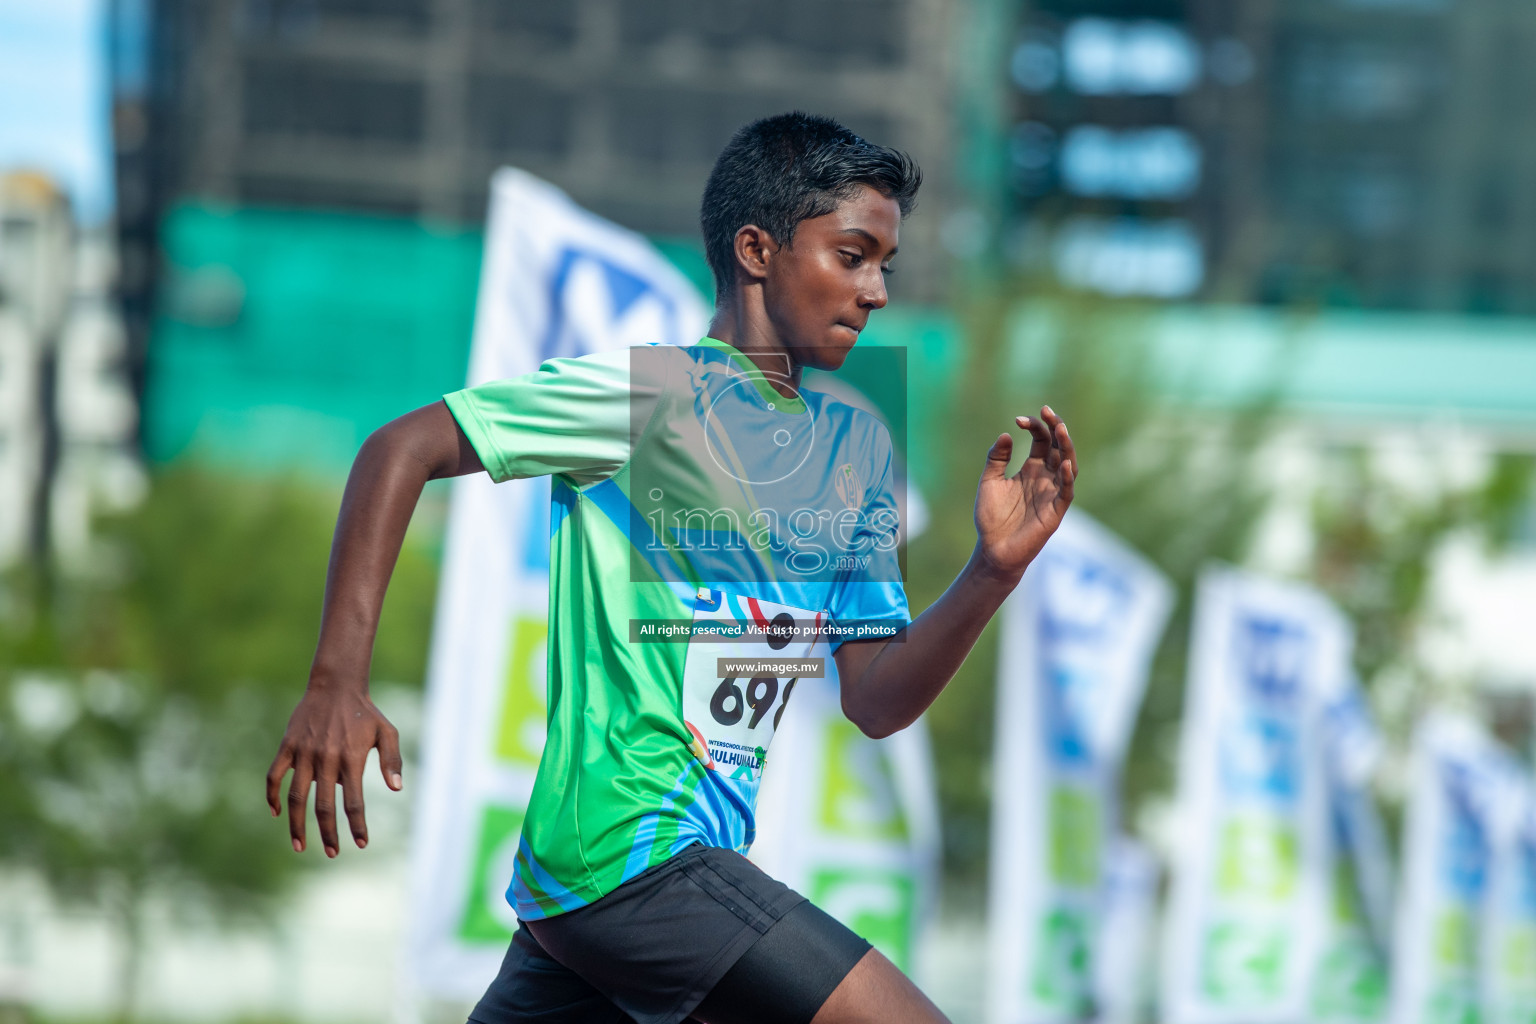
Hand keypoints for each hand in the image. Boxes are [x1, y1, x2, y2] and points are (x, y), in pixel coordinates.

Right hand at [266, 684, 402, 856]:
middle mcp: (326, 759)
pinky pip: (274, 776)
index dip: (357, 825)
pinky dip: (272, 796)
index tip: (361, 843)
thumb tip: (396, 788)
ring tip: (300, 846)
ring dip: (296, 824)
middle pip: (324, 806)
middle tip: (332, 853)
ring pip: (295, 797)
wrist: (336, 685)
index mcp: (351, 758)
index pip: (353, 801)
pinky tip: (276, 813)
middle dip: (327, 833)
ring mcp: (304, 753)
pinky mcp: (288, 746)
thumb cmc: (365, 712)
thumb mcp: (387, 732)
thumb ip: (392, 760)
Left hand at [972, 405, 1076, 582]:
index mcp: (1032, 469)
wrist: (992, 549)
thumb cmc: (991, 518)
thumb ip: (997, 459)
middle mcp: (1046, 478)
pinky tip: (1063, 463)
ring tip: (1060, 429)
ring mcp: (1052, 494)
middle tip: (1047, 411)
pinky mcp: (1055, 512)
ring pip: (1068, 465)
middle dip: (1055, 428)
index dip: (1034, 426)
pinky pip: (1066, 492)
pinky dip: (1067, 477)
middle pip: (1058, 447)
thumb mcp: (990, 482)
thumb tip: (1007, 434)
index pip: (1041, 440)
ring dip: (1066, 447)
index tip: (1018, 419)